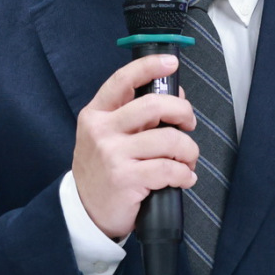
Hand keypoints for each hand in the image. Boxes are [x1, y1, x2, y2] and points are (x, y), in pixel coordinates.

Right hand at [72, 54, 198, 238]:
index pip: (123, 80)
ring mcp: (112, 154)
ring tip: (187, 161)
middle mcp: (102, 130)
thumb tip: (175, 95)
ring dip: (189, 151)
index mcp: (96, 113)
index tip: (171, 63)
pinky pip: (168, 169)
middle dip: (183, 112)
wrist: (85, 211)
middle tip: (189, 125)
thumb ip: (135, 115)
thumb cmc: (103, 170)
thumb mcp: (108, 136)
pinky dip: (185, 174)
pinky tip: (184, 178)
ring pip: (168, 140)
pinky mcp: (125, 179)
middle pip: (154, 106)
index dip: (149, 66)